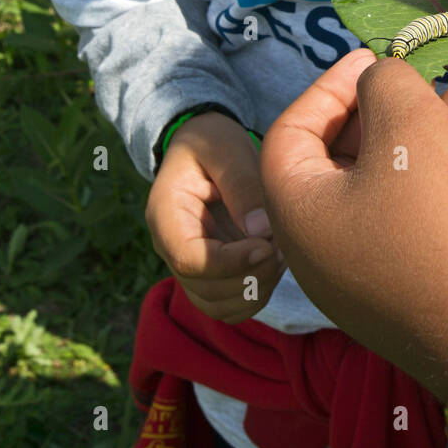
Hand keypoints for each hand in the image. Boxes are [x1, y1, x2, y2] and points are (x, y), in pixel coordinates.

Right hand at [145, 111, 286, 323]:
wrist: (205, 147)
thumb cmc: (213, 141)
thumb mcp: (225, 148)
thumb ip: (242, 184)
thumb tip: (262, 233)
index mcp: (165, 215)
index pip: (189, 259)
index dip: (231, 262)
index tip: (267, 246)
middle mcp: (171, 248)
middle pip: (206, 290)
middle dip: (251, 277)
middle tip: (282, 248)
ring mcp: (189, 266)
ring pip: (219, 306)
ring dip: (256, 289)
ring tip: (280, 254)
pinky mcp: (210, 274)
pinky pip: (230, 305)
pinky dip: (257, 294)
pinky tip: (275, 262)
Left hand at [260, 50, 447, 399]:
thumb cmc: (446, 215)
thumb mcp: (409, 125)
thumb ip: (384, 85)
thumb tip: (378, 83)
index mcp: (298, 217)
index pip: (291, 135)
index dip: (330, 87)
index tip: (374, 59)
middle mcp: (326, 255)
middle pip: (350, 159)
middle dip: (399, 107)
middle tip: (441, 78)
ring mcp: (376, 281)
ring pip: (399, 185)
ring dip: (440, 133)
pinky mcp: (426, 296)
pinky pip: (429, 222)